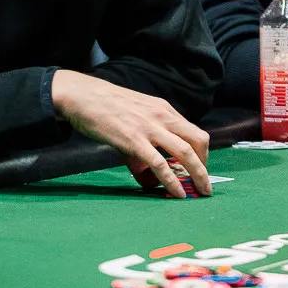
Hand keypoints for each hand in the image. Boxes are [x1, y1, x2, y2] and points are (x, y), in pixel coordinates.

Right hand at [51, 69, 209, 196]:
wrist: (82, 95)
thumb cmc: (105, 104)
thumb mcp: (135, 112)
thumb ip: (146, 135)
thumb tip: (148, 166)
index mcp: (163, 109)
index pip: (194, 131)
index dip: (202, 153)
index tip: (199, 168)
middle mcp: (162, 116)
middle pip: (198, 141)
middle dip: (205, 165)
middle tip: (204, 184)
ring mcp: (149, 128)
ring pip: (185, 153)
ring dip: (198, 175)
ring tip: (201, 192)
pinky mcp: (134, 141)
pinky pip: (160, 164)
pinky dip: (172, 181)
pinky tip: (177, 192)